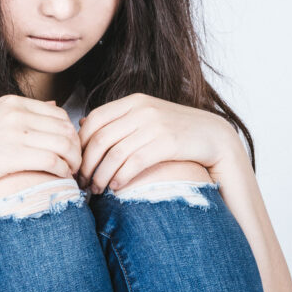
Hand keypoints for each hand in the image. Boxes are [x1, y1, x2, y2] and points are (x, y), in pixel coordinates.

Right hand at [0, 94, 81, 198]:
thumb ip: (23, 112)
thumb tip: (54, 105)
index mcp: (11, 102)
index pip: (59, 114)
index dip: (71, 134)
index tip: (71, 151)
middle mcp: (14, 113)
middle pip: (65, 128)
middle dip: (77, 148)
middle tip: (77, 164)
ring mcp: (14, 133)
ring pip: (64, 144)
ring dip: (74, 161)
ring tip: (73, 173)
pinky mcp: (13, 155)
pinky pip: (53, 161)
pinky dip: (64, 171)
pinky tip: (62, 178)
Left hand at [76, 93, 235, 193]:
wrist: (215, 136)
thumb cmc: (177, 131)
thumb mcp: (147, 117)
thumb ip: (119, 119)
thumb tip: (83, 124)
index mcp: (134, 101)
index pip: (94, 120)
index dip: (80, 145)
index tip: (76, 164)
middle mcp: (142, 109)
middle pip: (100, 139)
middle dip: (86, 164)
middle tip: (82, 182)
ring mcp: (155, 125)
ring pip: (114, 153)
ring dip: (101, 176)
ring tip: (97, 190)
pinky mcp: (167, 142)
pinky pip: (134, 163)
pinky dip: (121, 177)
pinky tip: (116, 188)